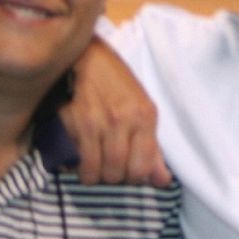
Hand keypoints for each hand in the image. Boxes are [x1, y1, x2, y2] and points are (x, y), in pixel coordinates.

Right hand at [62, 37, 171, 186]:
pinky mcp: (76, 121)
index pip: (142, 167)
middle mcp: (123, 120)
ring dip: (96, 175)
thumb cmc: (118, 83)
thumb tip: (162, 181)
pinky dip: (80, 167)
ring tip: (96, 166)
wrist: (88, 58)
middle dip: (114, 178)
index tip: (128, 172)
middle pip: (119, 173)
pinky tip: (82, 159)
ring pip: (98, 170)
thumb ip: (153, 147)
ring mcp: (98, 121)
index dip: (134, 178)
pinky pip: (79, 160)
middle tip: (111, 168)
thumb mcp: (142, 109)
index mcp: (145, 116)